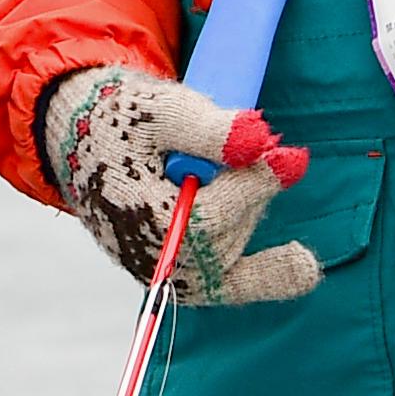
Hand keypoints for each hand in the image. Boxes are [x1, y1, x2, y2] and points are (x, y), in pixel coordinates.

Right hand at [43, 64, 317, 304]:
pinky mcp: (184, 277)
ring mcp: (167, 274)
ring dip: (247, 206)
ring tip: (218, 169)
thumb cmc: (124, 121)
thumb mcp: (160, 109)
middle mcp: (150, 258)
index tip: (286, 154)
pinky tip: (306, 267)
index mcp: (137, 215)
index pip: (211, 218)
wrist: (88, 140)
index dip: (253, 185)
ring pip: (233, 249)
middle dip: (251, 188)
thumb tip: (259, 139)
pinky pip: (234, 286)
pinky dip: (272, 276)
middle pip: (226, 234)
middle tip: (249, 149)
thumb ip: (207, 128)